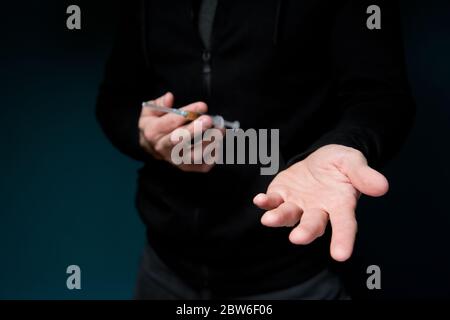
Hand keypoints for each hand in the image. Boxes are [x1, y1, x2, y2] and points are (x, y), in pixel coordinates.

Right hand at [139, 92, 217, 171]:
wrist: (151, 146)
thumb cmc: (154, 125)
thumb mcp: (150, 110)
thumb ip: (160, 103)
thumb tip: (169, 97)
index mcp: (154, 131)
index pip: (172, 121)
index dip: (188, 113)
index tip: (202, 106)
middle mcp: (163, 147)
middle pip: (180, 140)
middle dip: (196, 129)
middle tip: (209, 120)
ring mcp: (175, 159)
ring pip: (193, 155)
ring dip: (208, 143)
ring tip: (219, 131)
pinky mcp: (186, 167)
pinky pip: (202, 166)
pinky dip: (212, 157)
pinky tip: (218, 144)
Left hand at [253, 144, 388, 260]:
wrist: (321, 158)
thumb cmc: (341, 164)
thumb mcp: (353, 162)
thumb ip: (363, 175)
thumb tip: (382, 187)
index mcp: (341, 205)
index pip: (345, 225)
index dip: (343, 239)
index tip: (341, 255)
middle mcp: (318, 210)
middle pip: (313, 225)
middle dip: (305, 232)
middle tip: (297, 238)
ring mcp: (298, 205)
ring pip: (289, 216)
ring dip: (279, 218)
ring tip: (268, 220)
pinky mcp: (282, 194)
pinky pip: (273, 201)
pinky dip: (266, 202)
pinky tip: (259, 200)